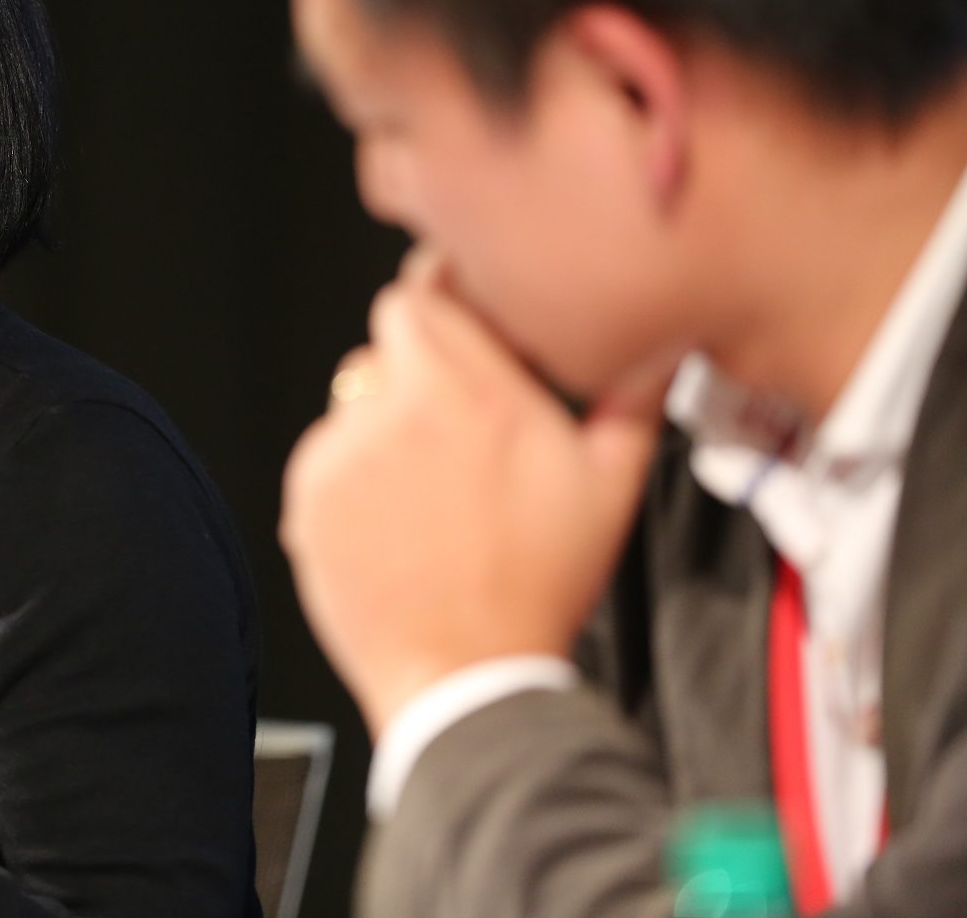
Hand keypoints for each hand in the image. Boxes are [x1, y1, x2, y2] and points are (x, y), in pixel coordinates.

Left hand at [280, 250, 668, 737]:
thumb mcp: (612, 486)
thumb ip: (633, 397)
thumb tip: (658, 344)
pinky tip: (398, 519)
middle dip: (418, 359)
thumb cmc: (540, 585)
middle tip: (455, 414)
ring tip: (432, 487)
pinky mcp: (308, 497)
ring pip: (354, 401)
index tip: (451, 304)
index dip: (436, 293)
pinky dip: (353, 474)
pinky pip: (326, 457)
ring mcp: (343, 454)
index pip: (419, 292)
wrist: (466, 675)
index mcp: (469, 391)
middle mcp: (395, 410)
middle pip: (385, 341)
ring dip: (386, 421)